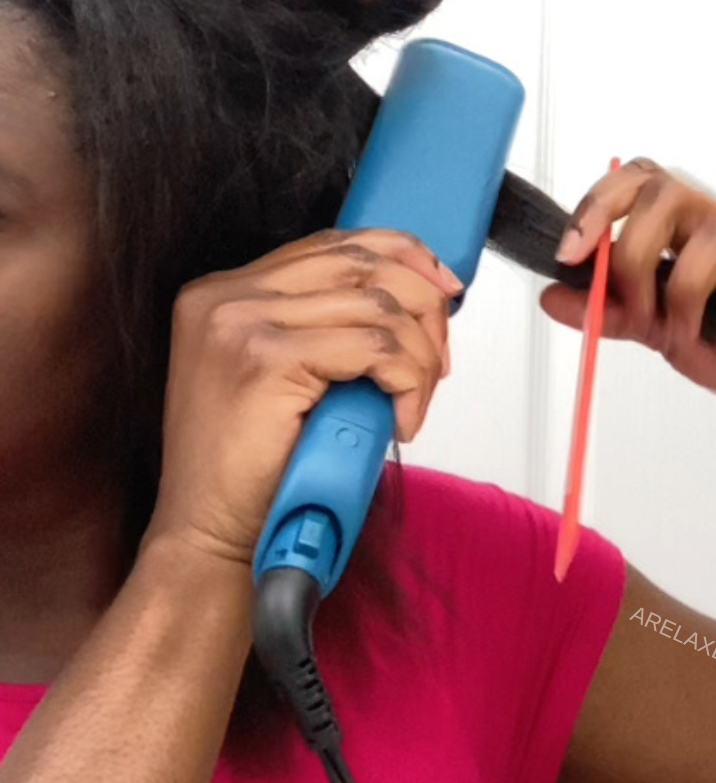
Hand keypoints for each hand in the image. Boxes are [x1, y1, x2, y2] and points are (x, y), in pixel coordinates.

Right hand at [145, 228, 460, 566]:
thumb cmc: (247, 472)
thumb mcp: (280, 379)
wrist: (206, 539)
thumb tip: (408, 302)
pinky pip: (374, 350)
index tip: (441, 286)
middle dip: (423, 306)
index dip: (402, 256)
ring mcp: (242, 323)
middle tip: (438, 358)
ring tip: (414, 402)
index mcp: (224, 292)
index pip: (334, 243)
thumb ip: (319, 328)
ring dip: (419, 358)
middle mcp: (226, 296)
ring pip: (378, 307)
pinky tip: (400, 420)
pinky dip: (406, 382)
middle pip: (362, 262)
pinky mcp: (266, 360)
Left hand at [538, 158, 715, 424]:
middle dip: (634, 255)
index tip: (568, 255)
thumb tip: (549, 294)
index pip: (637, 181)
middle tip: (637, 310)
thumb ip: (606, 310)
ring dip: (685, 296)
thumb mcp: (655, 328)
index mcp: (683, 228)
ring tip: (682, 338)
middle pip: (669, 194)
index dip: (596, 208)